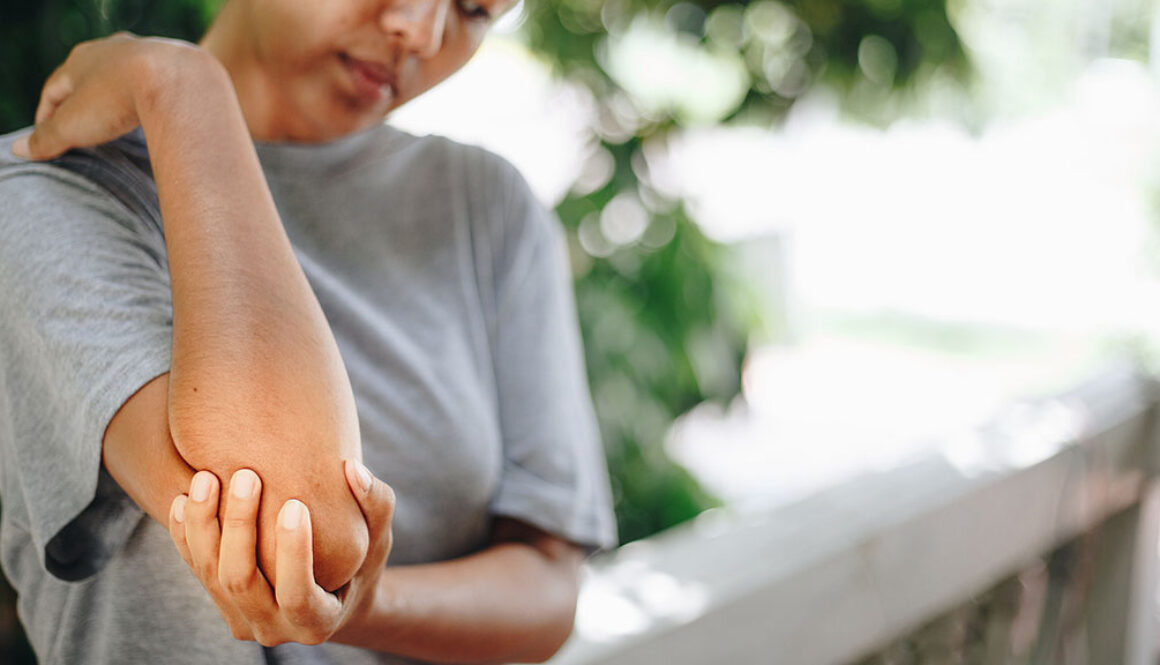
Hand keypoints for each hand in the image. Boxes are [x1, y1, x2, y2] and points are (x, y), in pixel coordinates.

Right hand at [12, 32, 208, 159]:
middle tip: (80, 131)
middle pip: (89, 82)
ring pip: (124, 81)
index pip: (55, 90)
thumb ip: (46, 138)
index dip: (48, 116)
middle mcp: (112, 51)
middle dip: (82, 106)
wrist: (178, 82)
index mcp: (80, 60)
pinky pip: (155, 87)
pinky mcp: (175, 68)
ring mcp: (146, 55)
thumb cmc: (118, 99)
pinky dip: (148, 102)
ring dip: (117, 102)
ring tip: (116, 124)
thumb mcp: (74, 125)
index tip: (48, 138)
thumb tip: (18, 150)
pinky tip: (153, 115)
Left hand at [167, 461, 394, 645]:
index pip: (298, 594)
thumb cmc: (362, 561)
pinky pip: (196, 571)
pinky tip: (183, 499)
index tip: (294, 503)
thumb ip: (376, 503)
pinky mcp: (222, 604)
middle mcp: (274, 629)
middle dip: (239, 527)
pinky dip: (185, 536)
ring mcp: (243, 619)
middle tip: (245, 477)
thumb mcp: (379, 538)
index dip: (293, 552)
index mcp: (318, 622)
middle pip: (241, 582)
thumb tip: (352, 469)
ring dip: (205, 526)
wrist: (332, 595)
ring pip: (211, 576)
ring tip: (206, 478)